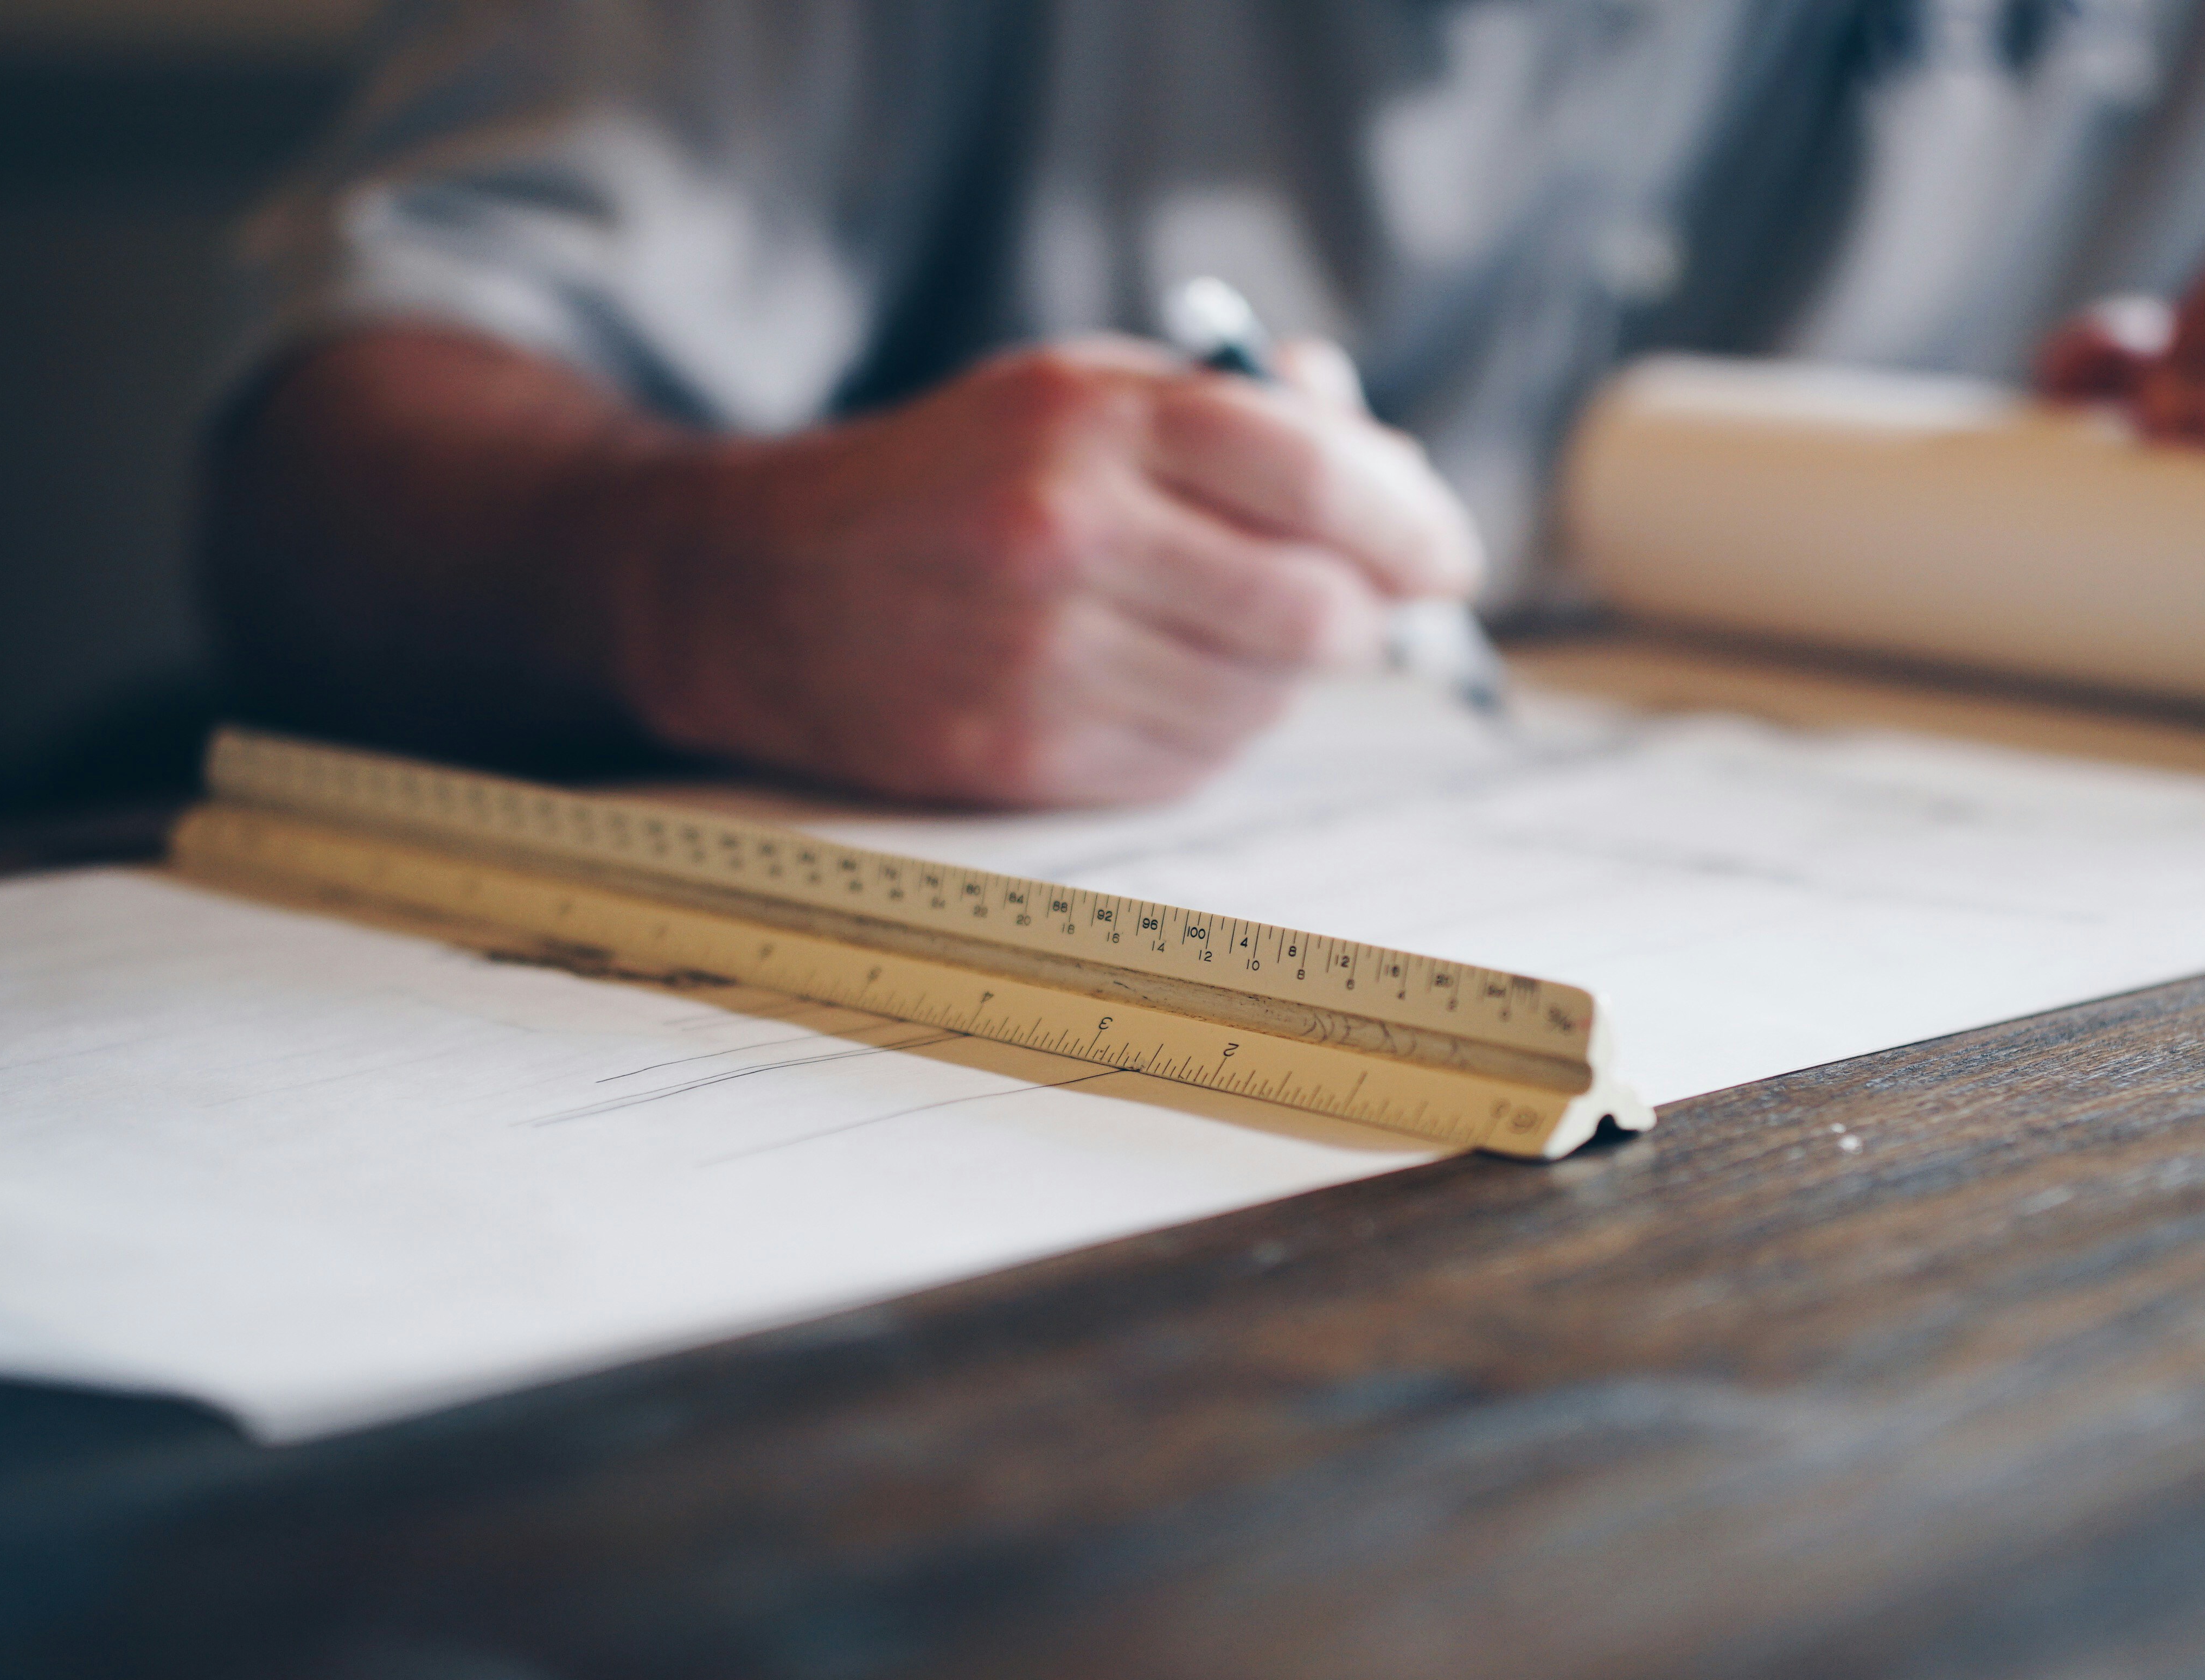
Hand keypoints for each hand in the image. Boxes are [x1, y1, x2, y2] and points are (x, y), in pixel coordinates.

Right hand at [601, 334, 1482, 805]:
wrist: (758, 587)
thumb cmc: (949, 479)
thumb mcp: (1075, 391)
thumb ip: (1234, 411)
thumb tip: (1387, 459)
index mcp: (1088, 423)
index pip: (1316, 476)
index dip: (1411, 522)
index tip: (1446, 554)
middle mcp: (1067, 538)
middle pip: (1313, 610)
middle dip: (1364, 614)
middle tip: (1364, 604)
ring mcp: (1044, 660)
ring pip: (1264, 700)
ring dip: (1282, 676)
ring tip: (1225, 630)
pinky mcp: (1025, 757)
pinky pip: (1196, 762)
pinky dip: (1214, 728)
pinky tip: (1162, 682)